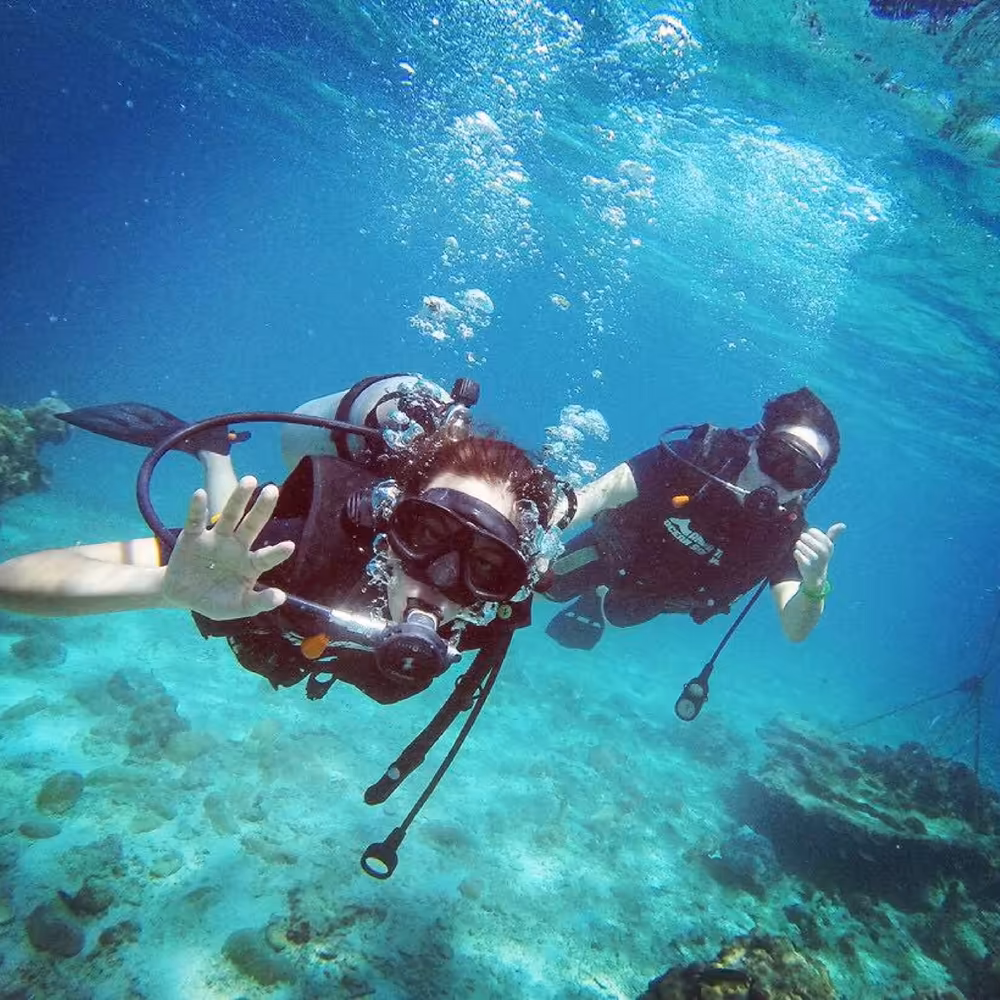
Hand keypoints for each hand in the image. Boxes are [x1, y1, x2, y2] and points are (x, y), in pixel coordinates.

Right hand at [162, 476, 293, 619]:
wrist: (181, 594)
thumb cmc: (215, 599)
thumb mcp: (237, 607)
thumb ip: (258, 603)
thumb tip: (280, 598)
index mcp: (249, 564)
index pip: (265, 557)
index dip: (276, 552)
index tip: (290, 546)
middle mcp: (236, 546)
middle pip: (252, 525)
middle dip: (262, 508)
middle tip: (273, 490)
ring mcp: (215, 539)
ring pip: (229, 515)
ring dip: (238, 498)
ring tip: (250, 481)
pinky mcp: (193, 536)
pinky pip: (195, 520)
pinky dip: (196, 508)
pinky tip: (199, 494)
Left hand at [794, 522, 845, 590]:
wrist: (816, 575)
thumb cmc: (821, 556)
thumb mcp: (828, 546)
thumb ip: (833, 534)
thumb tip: (843, 525)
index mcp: (829, 546)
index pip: (817, 533)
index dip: (812, 532)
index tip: (810, 533)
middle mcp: (824, 553)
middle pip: (809, 539)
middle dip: (805, 537)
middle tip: (803, 538)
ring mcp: (815, 560)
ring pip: (803, 547)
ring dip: (799, 545)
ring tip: (799, 545)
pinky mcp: (807, 566)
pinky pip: (798, 555)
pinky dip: (796, 553)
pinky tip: (798, 553)